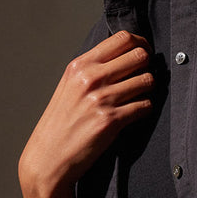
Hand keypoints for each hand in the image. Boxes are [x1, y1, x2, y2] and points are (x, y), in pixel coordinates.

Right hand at [19, 30, 153, 197]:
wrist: (48, 159)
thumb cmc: (61, 124)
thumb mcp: (69, 86)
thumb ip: (93, 69)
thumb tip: (125, 54)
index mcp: (80, 65)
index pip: (123, 38)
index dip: (140, 44)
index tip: (142, 54)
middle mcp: (90, 78)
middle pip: (140, 55)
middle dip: (148, 65)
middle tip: (143, 77)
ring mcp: (101, 99)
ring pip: (147, 80)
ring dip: (148, 90)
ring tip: (137, 98)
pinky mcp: (111, 121)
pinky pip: (145, 106)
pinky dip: (144, 110)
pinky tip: (134, 114)